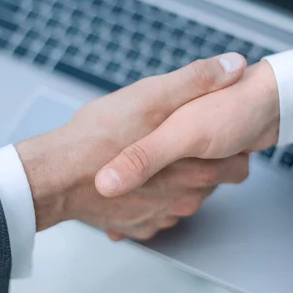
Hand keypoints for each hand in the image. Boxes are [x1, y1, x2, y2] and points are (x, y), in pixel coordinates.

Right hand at [15, 53, 247, 239]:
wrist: (57, 175)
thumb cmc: (102, 134)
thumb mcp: (153, 94)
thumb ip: (197, 80)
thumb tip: (234, 64)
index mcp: (198, 170)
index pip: (235, 166)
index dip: (226, 147)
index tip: (210, 134)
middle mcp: (184, 201)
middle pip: (207, 184)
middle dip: (196, 164)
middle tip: (174, 143)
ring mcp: (159, 218)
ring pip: (179, 200)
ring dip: (171, 183)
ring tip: (151, 161)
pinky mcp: (136, 227)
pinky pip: (153, 214)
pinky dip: (146, 200)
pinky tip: (132, 181)